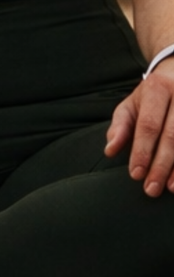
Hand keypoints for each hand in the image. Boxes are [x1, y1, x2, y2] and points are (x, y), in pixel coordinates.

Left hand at [105, 58, 173, 195]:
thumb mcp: (132, 104)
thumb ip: (120, 126)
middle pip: (172, 135)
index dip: (142, 150)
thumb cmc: (152, 96)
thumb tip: (110, 150)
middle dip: (161, 165)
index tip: (136, 174)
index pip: (149, 123)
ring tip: (171, 187)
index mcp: (157, 88)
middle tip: (151, 188)